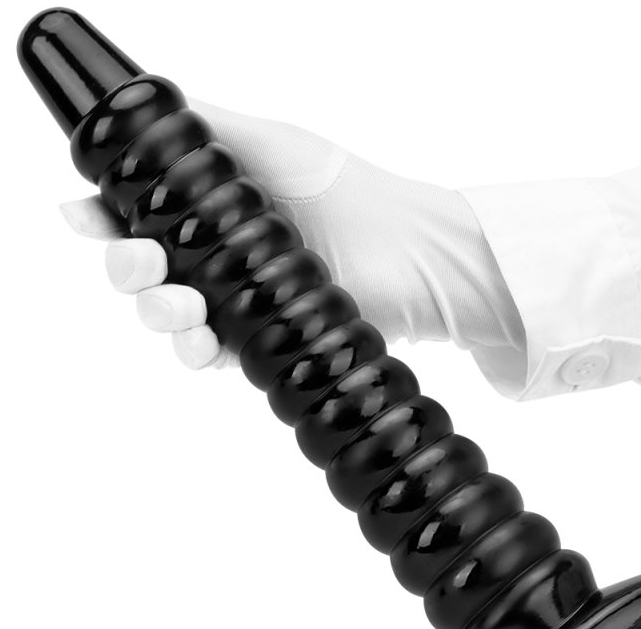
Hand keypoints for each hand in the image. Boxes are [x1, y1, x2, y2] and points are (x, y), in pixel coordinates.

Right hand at [61, 98, 521, 368]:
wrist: (408, 256)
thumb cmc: (345, 192)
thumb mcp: (271, 142)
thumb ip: (207, 131)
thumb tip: (146, 115)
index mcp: (206, 206)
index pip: (134, 213)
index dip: (101, 218)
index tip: (86, 216)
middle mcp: (212, 254)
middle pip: (138, 269)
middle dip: (126, 267)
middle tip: (146, 261)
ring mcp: (231, 300)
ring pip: (164, 316)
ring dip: (157, 311)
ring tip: (185, 304)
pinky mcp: (254, 342)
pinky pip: (205, 355)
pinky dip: (193, 350)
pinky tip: (204, 340)